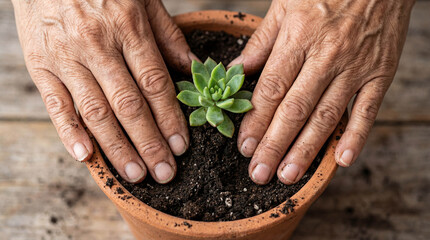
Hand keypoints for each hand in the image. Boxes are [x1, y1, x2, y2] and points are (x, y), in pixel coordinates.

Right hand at [13, 0, 197, 183]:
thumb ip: (168, 34)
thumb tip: (194, 67)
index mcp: (127, 28)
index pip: (154, 84)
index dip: (169, 118)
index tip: (181, 145)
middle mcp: (97, 46)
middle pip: (128, 105)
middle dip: (149, 143)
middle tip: (165, 172)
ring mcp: (66, 57)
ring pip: (96, 111)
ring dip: (117, 147)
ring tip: (136, 174)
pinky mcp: (40, 65)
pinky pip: (56, 104)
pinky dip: (70, 133)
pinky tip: (86, 156)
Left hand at [230, 0, 414, 184]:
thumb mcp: (285, 4)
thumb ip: (261, 40)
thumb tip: (236, 69)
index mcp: (298, 38)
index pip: (271, 88)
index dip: (256, 121)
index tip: (244, 147)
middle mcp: (325, 56)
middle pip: (295, 109)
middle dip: (275, 145)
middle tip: (260, 174)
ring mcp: (355, 67)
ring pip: (327, 115)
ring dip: (306, 149)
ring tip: (289, 175)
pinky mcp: (381, 73)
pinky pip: (368, 110)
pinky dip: (356, 137)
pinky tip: (342, 160)